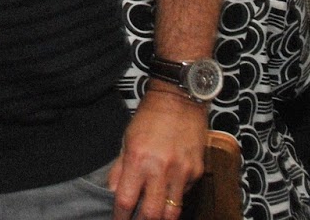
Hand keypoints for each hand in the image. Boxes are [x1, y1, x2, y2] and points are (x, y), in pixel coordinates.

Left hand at [108, 87, 206, 219]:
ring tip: (153, 215)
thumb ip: (120, 169)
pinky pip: (184, 195)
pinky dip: (175, 197)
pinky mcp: (196, 171)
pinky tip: (168, 189)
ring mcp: (181, 172)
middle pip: (152, 214)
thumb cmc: (150, 118)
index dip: (120, 217)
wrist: (179, 100)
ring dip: (161, 217)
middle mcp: (160, 168)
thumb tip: (113, 192)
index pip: (125, 200)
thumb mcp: (126, 140)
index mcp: (138, 159)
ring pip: (173, 212)